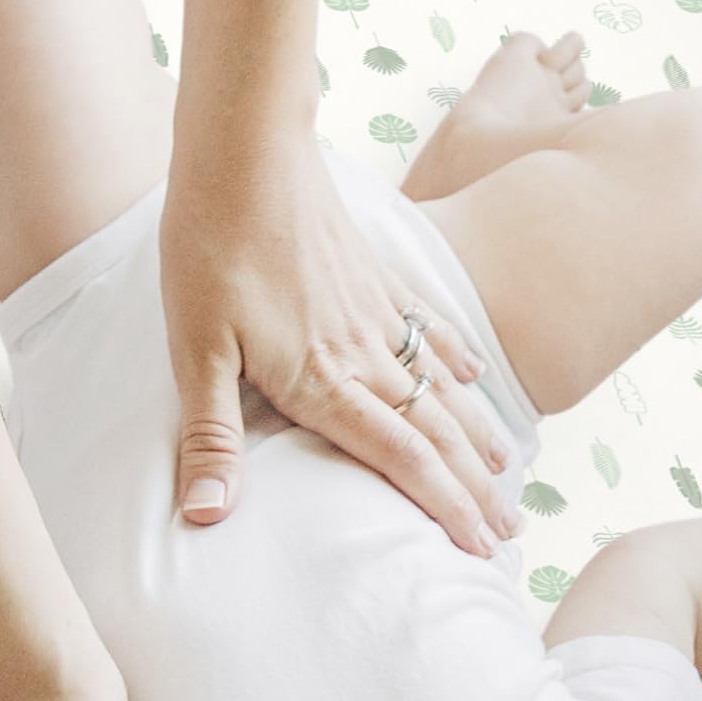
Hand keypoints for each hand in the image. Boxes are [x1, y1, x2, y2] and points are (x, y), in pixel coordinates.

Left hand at [159, 135, 520, 558]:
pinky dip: (458, 359)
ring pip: (443, 388)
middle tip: (509, 535)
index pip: (403, 461)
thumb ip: (210, 438)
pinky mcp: (374, 276)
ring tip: (508, 476)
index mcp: (325, 383)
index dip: (444, 509)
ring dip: (478, 437)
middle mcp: (366, 354)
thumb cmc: (209, 250)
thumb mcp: (192, 354)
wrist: (245, 150)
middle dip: (475, 491)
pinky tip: (478, 381)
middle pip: (436, 434)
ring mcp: (377, 313)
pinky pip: (429, 327)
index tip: (476, 550)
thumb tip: (206, 516)